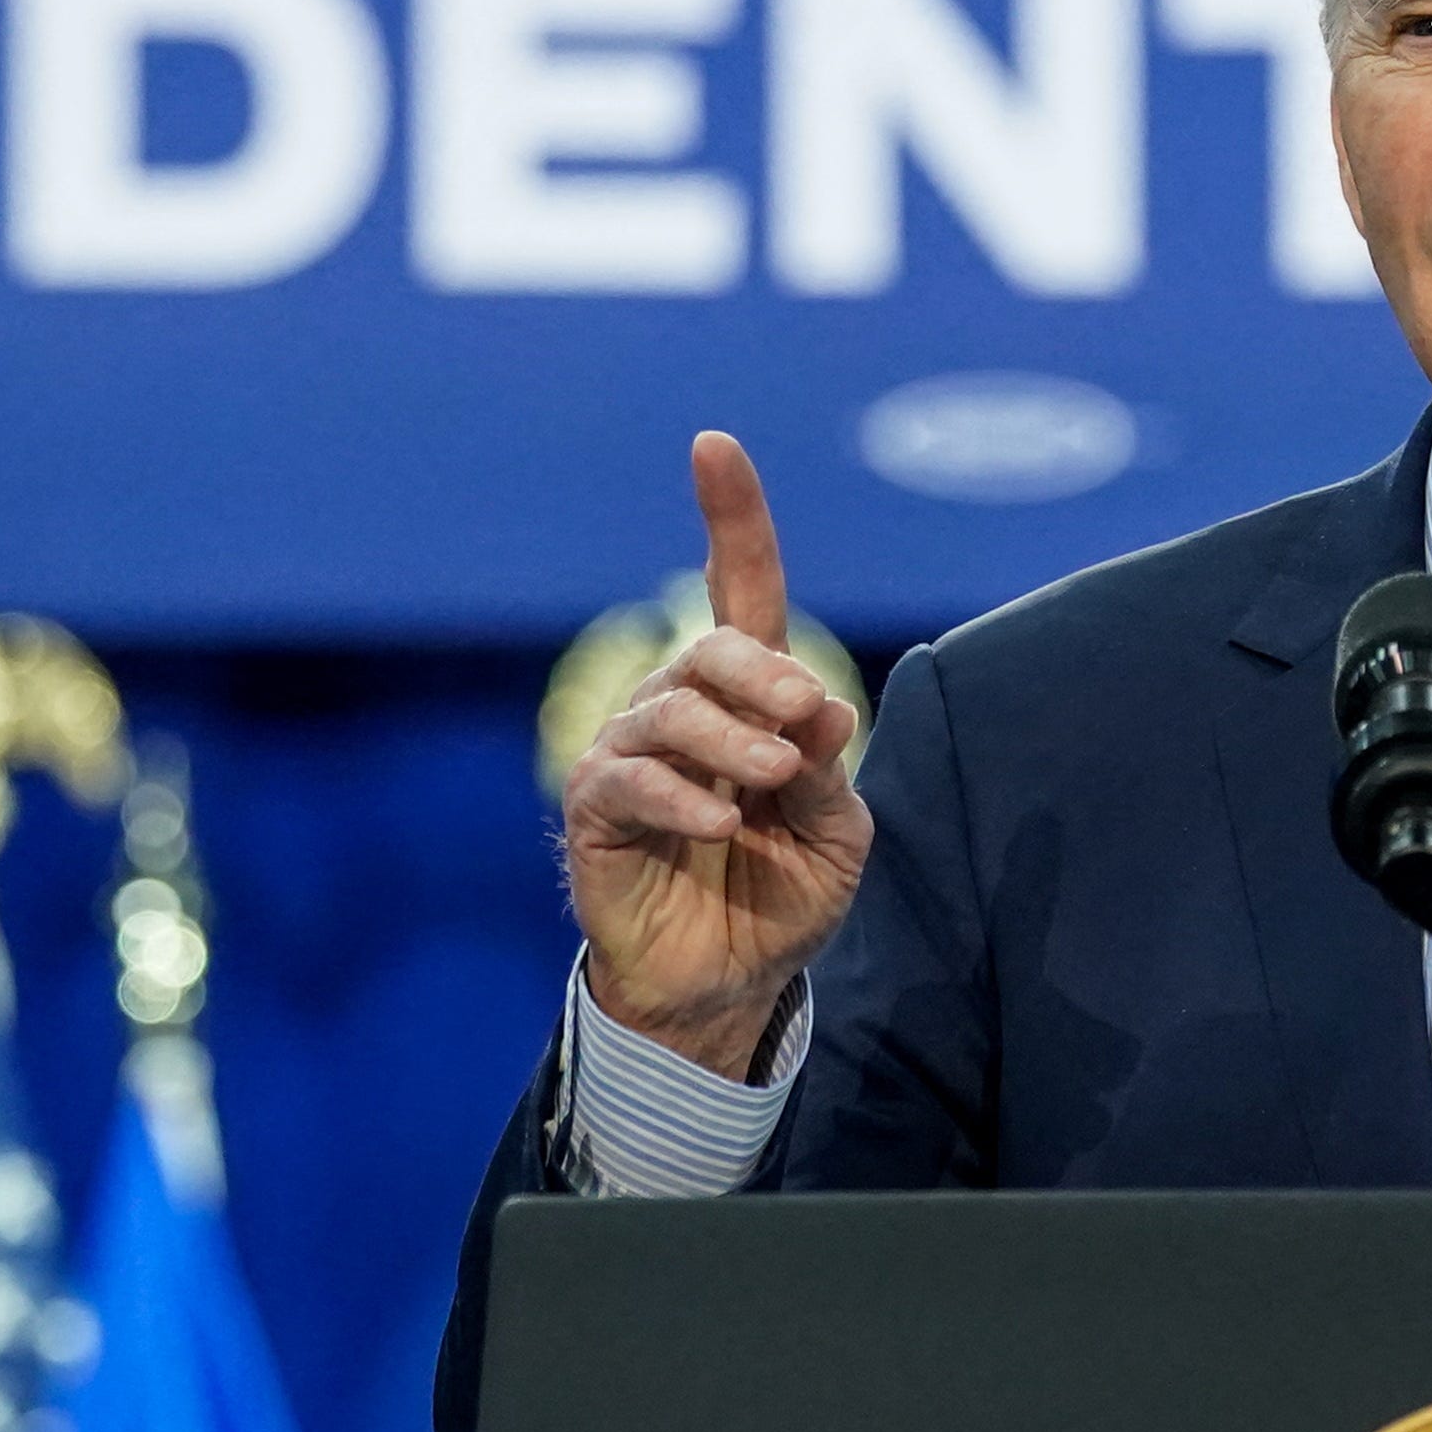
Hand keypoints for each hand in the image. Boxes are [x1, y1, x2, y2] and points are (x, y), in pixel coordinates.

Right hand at [561, 432, 872, 1079]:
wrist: (729, 985)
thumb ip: (828, 770)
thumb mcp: (835, 834)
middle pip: (710, 647)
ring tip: (770, 783)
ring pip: (670, 709)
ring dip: (730, 738)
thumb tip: (823, 709)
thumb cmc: (782, 894)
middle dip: (759, 670)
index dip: (730, 518)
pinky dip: (683, 797)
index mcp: (751, 699)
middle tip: (803, 713)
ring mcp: (632, 754)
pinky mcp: (596, 809)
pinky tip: (719, 824)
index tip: (713, 445)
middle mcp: (684, 710)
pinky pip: (631, 779)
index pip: (741, 590)